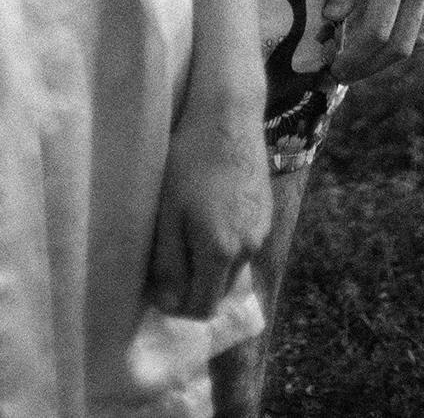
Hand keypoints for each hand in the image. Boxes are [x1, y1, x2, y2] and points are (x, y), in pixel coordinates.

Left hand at [149, 91, 270, 320]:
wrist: (228, 115)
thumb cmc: (188, 160)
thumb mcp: (167, 212)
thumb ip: (168, 262)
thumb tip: (168, 303)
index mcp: (221, 253)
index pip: (203, 307)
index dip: (178, 305)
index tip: (157, 285)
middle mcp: (248, 250)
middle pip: (219, 289)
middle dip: (194, 285)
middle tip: (168, 258)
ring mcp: (261, 231)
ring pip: (232, 266)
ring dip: (211, 261)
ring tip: (187, 228)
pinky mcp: (266, 212)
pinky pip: (244, 242)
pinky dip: (226, 239)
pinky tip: (209, 209)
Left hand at [324, 0, 423, 78]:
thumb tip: (332, 20)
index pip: (375, 35)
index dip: (354, 59)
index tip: (334, 69)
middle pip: (400, 46)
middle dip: (370, 67)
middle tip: (345, 72)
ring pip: (419, 36)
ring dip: (391, 52)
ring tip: (363, 53)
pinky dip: (412, 31)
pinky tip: (392, 26)